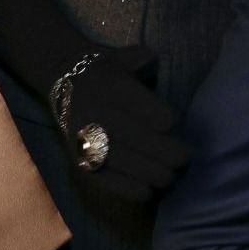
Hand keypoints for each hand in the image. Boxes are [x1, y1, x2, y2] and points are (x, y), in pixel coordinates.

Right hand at [56, 45, 186, 201]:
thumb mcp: (127, 58)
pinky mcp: (78, 159)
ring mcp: (83, 138)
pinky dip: (126, 188)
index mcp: (108, 85)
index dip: (153, 114)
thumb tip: (159, 66)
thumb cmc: (108, 71)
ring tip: (171, 177)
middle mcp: (94, 112)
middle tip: (183, 159)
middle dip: (162, 150)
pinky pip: (102, 178)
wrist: (65, 82)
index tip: (171, 124)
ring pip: (119, 160)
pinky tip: (148, 191)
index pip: (131, 100)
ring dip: (149, 172)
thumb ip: (145, 61)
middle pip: (130, 135)